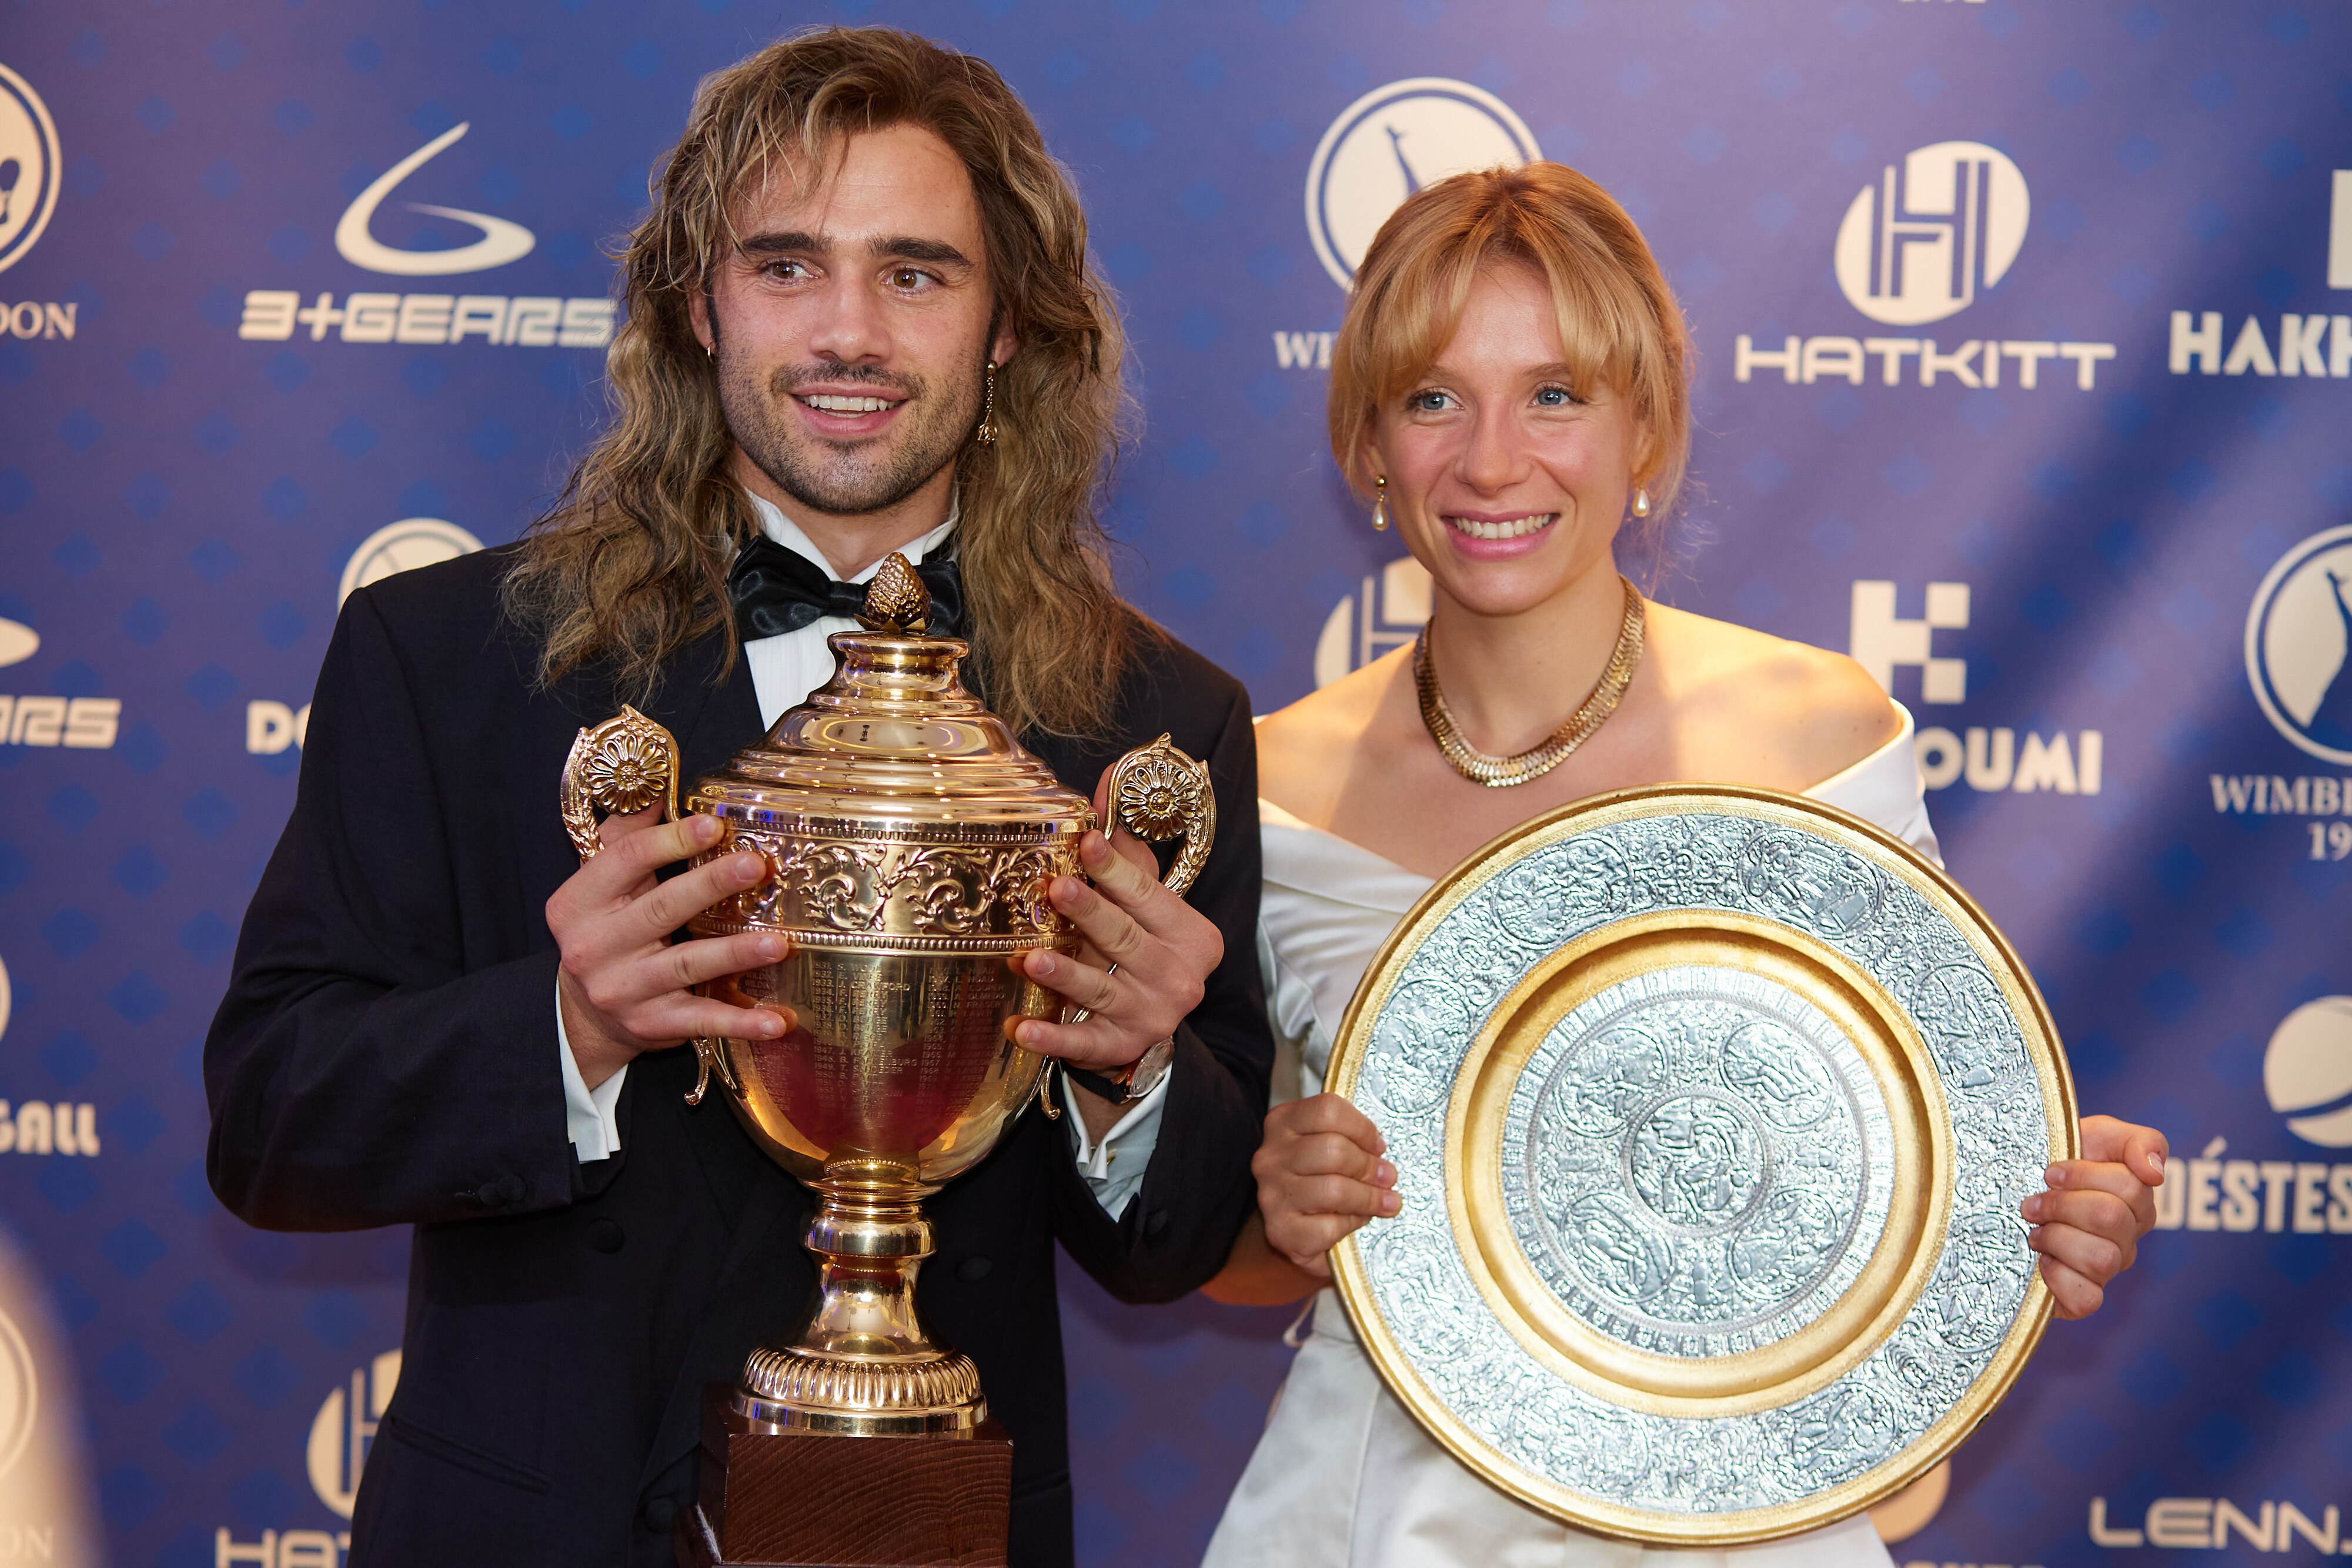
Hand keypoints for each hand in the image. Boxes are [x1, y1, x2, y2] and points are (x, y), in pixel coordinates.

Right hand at [547, 808, 789, 1089]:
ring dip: (736, 953)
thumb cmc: (605, 931)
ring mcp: (623, 990)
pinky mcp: (651, 1025)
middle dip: (711, 885)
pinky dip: (741, 1022)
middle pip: (661, 909)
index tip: (715, 825)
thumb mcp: (601, 884)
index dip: (671, 841)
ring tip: (780, 943)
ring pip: (686, 965)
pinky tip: (777, 1021)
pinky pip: (702, 1021)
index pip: (625, 860)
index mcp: (578, 902)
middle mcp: (593, 947)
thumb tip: (659, 788)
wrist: (582, 1014)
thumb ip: (627, 837)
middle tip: (756, 866)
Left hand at [1009, 768, 1222, 1072]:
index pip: (1148, 896)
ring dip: (1064, 974)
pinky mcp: (1122, 1049)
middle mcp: (1180, 978)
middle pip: (1126, 940)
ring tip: (1029, 958)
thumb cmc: (1142, 953)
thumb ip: (1129, 859)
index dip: (1115, 869)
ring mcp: (1153, 1017)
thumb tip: (1104, 792)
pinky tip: (1020, 1030)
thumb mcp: (1147, 910)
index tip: (1086, 841)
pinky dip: (1052, 1039)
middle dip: (1090, 914)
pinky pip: (1083, 1043)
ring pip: (1102, 990)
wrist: (1149, 1029)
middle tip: (1056, 890)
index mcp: (1193, 937)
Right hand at [1254, 1094, 1398, 1276]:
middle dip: (1370, 1166)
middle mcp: (1271, 1156)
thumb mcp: (1322, 1148)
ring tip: (1386, 1202)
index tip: (1378, 1144)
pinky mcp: (1280, 1230)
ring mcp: (1272, 1194)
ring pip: (1335, 1190)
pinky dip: (1351, 1224)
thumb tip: (1381, 1159)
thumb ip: (1348, 1141)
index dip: (1362, 1128)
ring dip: (1369, 1198)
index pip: (1327, 1110)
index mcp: (1282, 1123)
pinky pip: (1329, 1225)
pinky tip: (1356, 1220)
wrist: (1286, 1226)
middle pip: (1334, 1150)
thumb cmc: (1312, 1181)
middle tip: (1388, 1177)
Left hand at [2025, 1114, 2167, 1318]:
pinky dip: (2058, 1278)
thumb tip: (2155, 1174)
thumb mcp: (2098, 1133)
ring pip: (2102, 1259)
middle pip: (2111, 1219)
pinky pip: (2087, 1299)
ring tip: (2034, 1230)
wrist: (2006, 1189)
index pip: (2130, 1187)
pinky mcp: (2082, 1300)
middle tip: (2032, 1202)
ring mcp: (2107, 1271)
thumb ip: (2140, 1142)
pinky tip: (2041, 1261)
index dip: (2081, 1176)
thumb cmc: (2057, 1160)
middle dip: (2062, 1204)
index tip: (2049, 1172)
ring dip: (2056, 1238)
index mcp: (2136, 1201)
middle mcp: (2127, 1239)